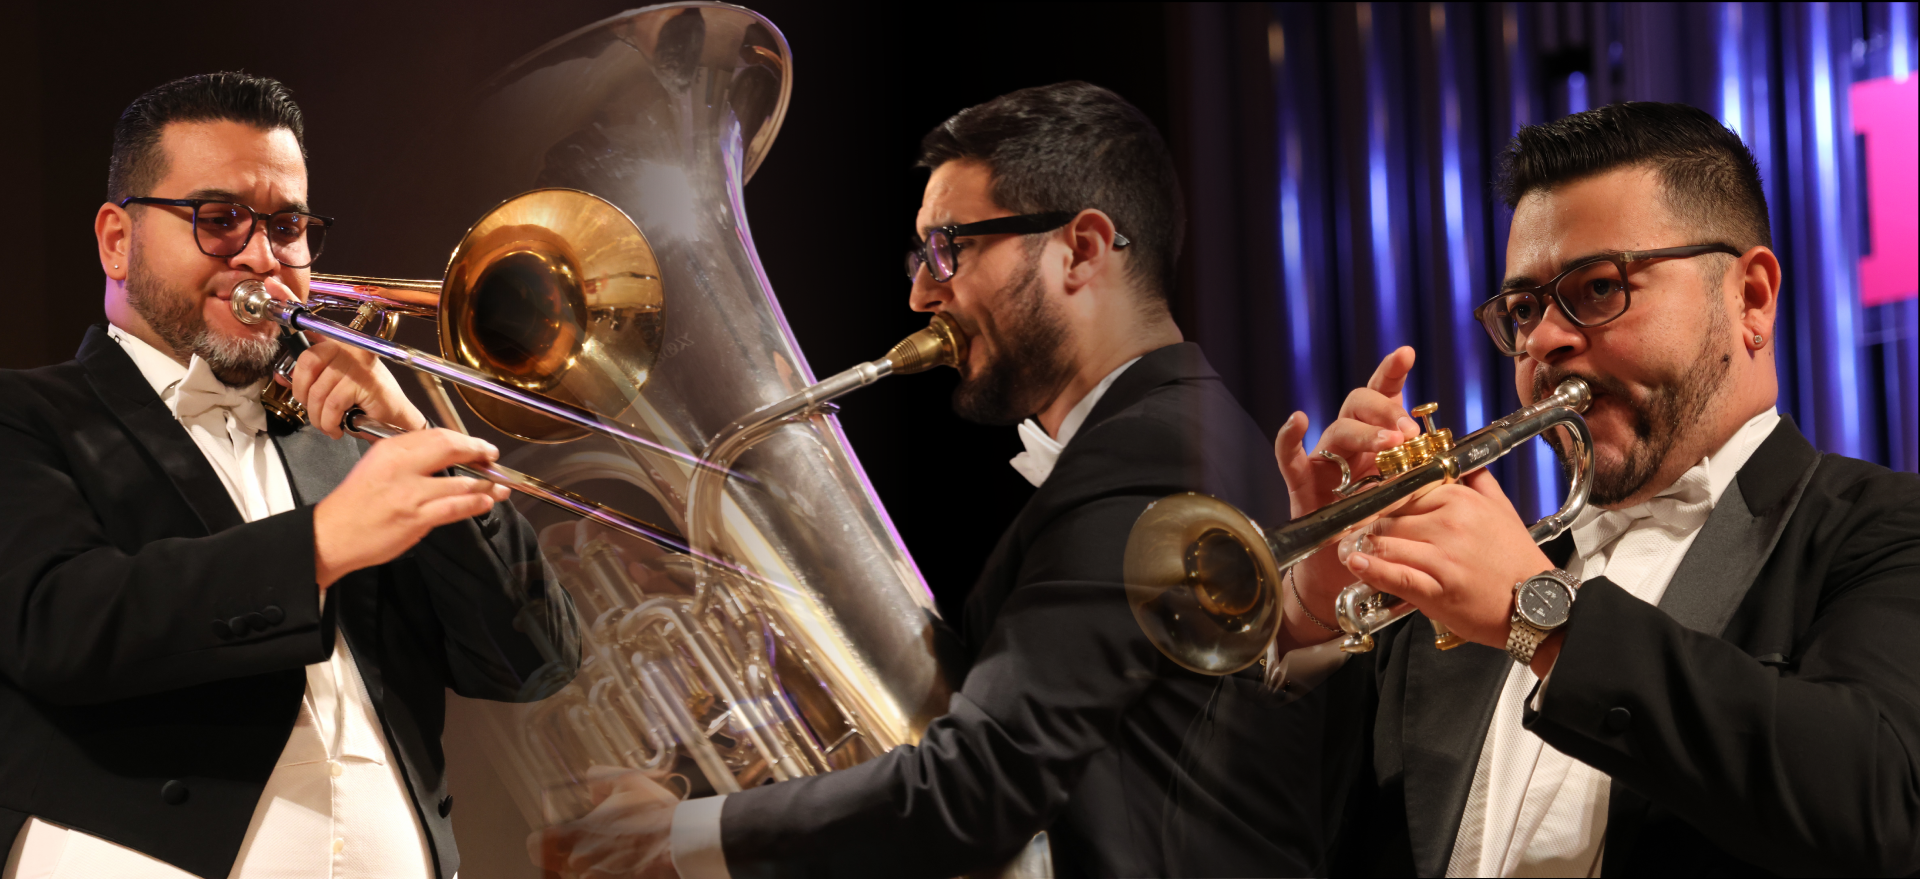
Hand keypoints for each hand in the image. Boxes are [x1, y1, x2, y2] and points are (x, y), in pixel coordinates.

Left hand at [286, 336, 428, 438]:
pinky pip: (334, 404)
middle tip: (315, 413)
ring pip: (319, 392)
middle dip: (305, 398)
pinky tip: (337, 427)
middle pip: (309, 369)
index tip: (299, 393)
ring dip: (319, 417)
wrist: (397, 418)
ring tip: (328, 425)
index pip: (306, 352)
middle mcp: (350, 349)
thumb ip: (311, 378)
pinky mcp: (366, 383)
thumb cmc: (368, 402)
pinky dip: (330, 421)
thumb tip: (282, 378)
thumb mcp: (335, 384)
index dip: (297, 376)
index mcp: (340, 345)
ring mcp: (359, 364)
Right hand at [312, 429, 509, 587]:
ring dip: (486, 484)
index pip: (437, 435)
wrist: (331, 534)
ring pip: (460, 483)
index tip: (476, 445)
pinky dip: (475, 504)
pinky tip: (486, 502)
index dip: (464, 440)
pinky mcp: (416, 518)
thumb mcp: (375, 465)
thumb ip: (407, 457)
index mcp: (390, 450)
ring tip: (499, 485)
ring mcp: (410, 494)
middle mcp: (402, 467)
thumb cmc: (353, 503)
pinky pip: (455, 508)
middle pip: (451, 449)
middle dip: (479, 452)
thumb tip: (441, 454)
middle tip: (492, 456)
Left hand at [530, 766, 681, 877]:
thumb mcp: (630, 781)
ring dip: (598, 866)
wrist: (684, 843)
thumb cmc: (656, 814)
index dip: (541, 843)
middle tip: (604, 844)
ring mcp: (601, 878)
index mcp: (581, 832)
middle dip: (581, 854)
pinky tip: (630, 865)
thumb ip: (601, 778)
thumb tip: (591, 786)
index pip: (538, 845)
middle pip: (565, 863)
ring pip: (586, 875)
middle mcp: (584, 861)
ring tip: (622, 855)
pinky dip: (613, 874)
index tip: (550, 840)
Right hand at [1271, 347, 1424, 648]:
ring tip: (1389, 442)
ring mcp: (1326, 464)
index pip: (1384, 398)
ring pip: (1337, 429)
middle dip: (1385, 411)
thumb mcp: (1416, 502)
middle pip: (1359, 406)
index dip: (1392, 374)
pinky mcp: (1303, 486)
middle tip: (1408, 430)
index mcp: (1379, 444)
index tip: (1406, 354)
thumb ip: (1433, 478)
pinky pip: (1290, 458)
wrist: (1350, 573)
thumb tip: (1470, 460)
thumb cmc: (1384, 536)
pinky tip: (1298, 421)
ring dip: (1363, 431)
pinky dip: (1290, 439)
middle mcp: (1351, 446)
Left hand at [1340, 470, 1554, 665]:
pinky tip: (1357, 563)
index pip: (1404, 491)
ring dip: (1363, 546)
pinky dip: (1371, 568)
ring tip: (1349, 548)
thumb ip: (1477, 480)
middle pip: (1389, 516)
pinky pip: (1395, 574)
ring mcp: (1442, 556)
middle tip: (1355, 532)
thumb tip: (1459, 460)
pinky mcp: (1438, 589)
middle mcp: (1449, 523)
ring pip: (1386, 542)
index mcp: (1460, 499)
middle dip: (1370, 525)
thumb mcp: (1502, 509)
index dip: (1383, 500)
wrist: (1538, 603)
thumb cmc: (1516, 560)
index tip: (1368, 506)